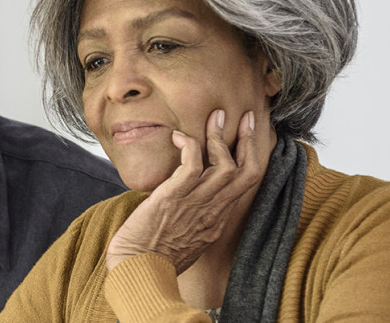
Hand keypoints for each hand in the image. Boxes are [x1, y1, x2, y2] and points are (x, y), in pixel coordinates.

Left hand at [105, 109, 270, 272]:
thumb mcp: (187, 241)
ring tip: (214, 117)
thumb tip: (189, 203)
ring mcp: (194, 205)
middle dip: (248, 140)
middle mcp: (213, 212)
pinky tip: (179, 136)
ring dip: (219, 136)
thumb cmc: (153, 259)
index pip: (246, 184)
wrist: (138, 273)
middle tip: (245, 117)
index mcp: (217, 221)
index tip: (248, 137)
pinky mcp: (173, 198)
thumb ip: (195, 220)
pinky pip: (191, 165)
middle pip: (245, 171)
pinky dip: (189, 145)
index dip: (251, 157)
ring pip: (223, 164)